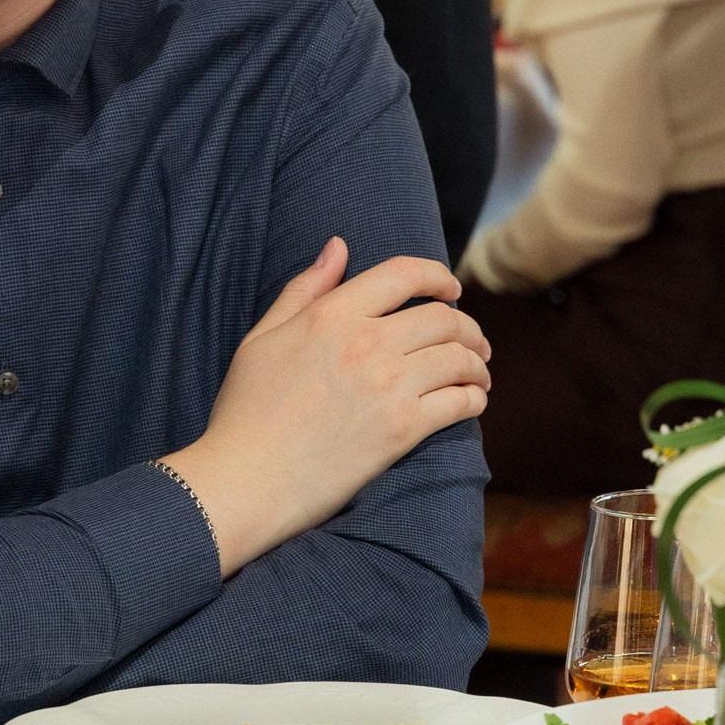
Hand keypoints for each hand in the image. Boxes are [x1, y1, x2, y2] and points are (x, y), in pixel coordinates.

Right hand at [161, 239, 489, 573]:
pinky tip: (471, 401)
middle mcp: (366, 342)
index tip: (451, 289)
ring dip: (477, 363)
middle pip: (443, 319)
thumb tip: (338, 246)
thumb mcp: (263, 336)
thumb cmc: (247, 410)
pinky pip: (459, 402)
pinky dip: (474, 398)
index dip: (437, 276)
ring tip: (478, 372)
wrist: (246, 478)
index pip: (403, 274)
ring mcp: (388, 386)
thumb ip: (305, 289)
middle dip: (467, 327)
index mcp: (332, 314)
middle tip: (473, 341)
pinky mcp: (403, 429)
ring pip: (459, 359)